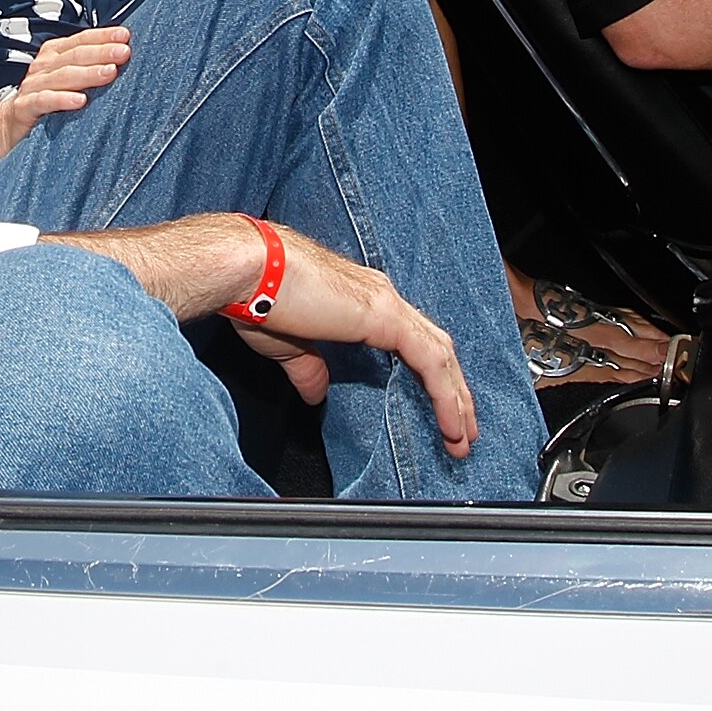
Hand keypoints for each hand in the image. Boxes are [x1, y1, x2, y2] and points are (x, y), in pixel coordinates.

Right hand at [0, 28, 129, 156]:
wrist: (7, 125)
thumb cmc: (45, 100)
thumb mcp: (66, 79)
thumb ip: (88, 67)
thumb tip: (124, 57)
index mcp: (55, 54)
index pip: (81, 39)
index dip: (103, 36)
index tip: (125, 36)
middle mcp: (44, 66)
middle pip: (75, 55)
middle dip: (101, 52)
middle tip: (124, 52)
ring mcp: (33, 86)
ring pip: (62, 76)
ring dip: (88, 73)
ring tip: (110, 72)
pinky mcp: (25, 107)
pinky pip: (44, 101)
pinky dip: (62, 99)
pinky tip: (80, 101)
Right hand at [235, 225, 478, 458]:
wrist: (249, 271)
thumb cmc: (260, 298)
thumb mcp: (291, 347)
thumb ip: (310, 370)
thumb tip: (316, 393)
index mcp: (364, 302)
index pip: (414, 343)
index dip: (431, 379)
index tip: (437, 414)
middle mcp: (383, 299)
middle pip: (437, 349)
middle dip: (454, 394)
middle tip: (462, 434)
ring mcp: (388, 306)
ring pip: (441, 356)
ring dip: (457, 400)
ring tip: (462, 439)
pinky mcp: (386, 317)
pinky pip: (430, 361)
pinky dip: (446, 395)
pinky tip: (450, 423)